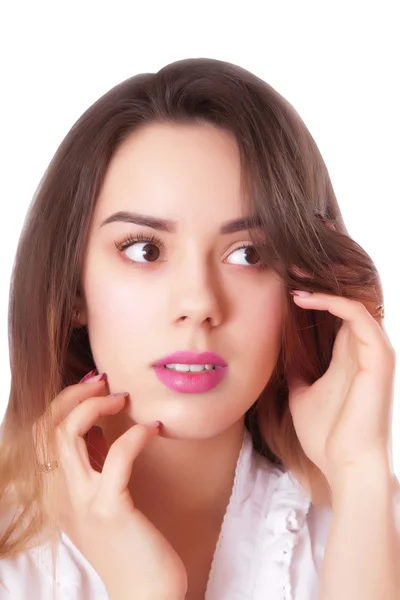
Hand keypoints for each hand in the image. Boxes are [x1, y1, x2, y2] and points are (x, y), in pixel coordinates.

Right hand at [33, 373, 186, 598]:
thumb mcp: (100, 496)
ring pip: (67, 433)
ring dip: (95, 406)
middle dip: (75, 394)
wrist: (145, 593)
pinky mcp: (110, 509)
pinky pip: (116, 457)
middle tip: (106, 384)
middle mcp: (59, 495)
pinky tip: (153, 429)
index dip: (63, 400)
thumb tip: (97, 419)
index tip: (94, 386)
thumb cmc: (129, 541)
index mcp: (55, 491)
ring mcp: (82, 502)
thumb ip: (92, 462)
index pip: (40, 432)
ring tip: (122, 399)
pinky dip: (134, 435)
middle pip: (47, 426)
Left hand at [287, 291, 395, 489]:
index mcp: (347, 356)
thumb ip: (299, 374)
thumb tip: (282, 360)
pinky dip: (334, 302)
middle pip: (345, 302)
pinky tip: (307, 298)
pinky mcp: (380, 357)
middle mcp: (363, 349)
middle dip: (318, 281)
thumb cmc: (326, 435)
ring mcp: (374, 352)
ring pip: (355, 302)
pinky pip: (359, 317)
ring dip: (325, 287)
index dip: (314, 296)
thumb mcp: (302, 395)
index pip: (335, 314)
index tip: (283, 285)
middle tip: (289, 266)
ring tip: (294, 278)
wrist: (344, 465)